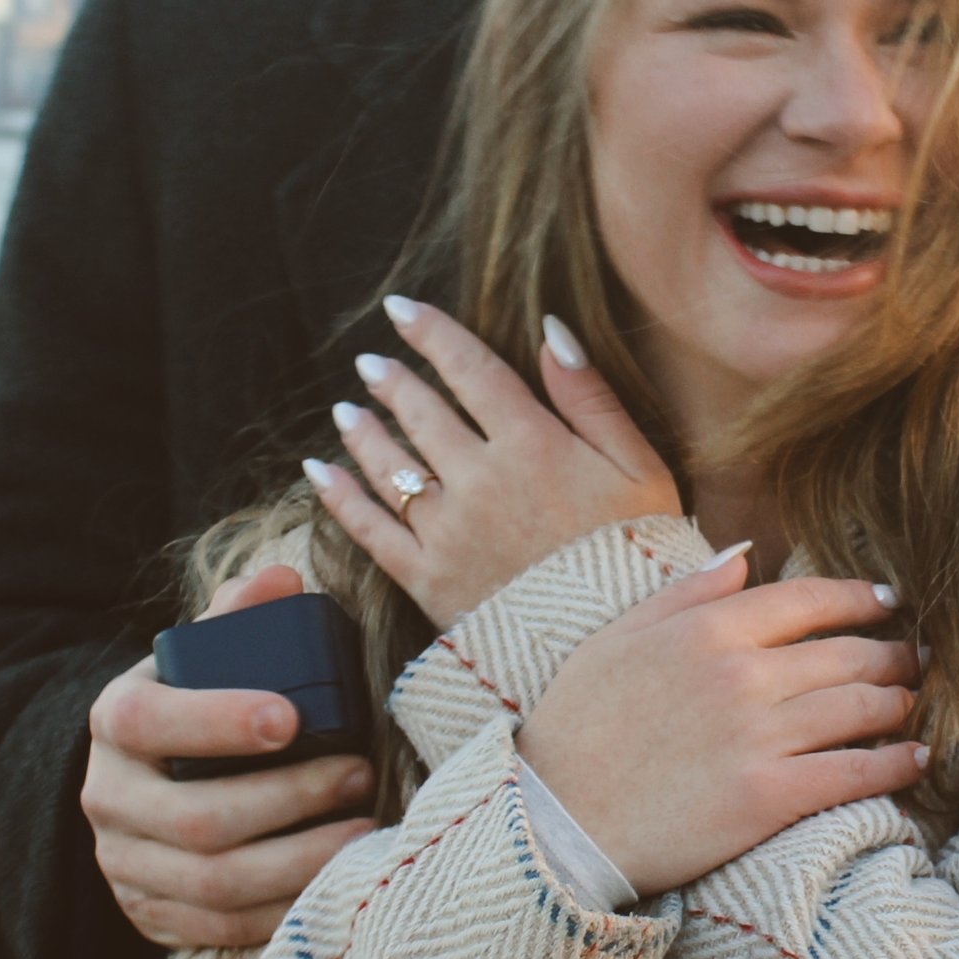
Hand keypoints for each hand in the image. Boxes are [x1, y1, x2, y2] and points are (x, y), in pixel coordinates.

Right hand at [83, 562, 376, 952]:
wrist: (136, 786)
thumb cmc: (191, 708)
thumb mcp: (198, 657)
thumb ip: (236, 615)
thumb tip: (283, 580)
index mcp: (115, 721)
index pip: (152, 723)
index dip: (217, 723)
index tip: (290, 717)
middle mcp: (107, 798)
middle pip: (198, 819)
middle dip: (289, 802)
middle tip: (359, 774)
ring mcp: (124, 865)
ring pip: (213, 884)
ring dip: (298, 863)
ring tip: (363, 831)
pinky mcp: (149, 914)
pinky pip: (218, 930)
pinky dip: (282, 912)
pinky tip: (335, 886)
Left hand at [313, 298, 682, 628]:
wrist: (618, 648)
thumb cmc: (638, 556)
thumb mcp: (639, 467)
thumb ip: (590, 397)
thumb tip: (551, 330)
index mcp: (533, 445)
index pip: (470, 369)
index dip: (432, 333)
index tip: (402, 309)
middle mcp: (480, 480)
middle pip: (422, 413)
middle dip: (392, 380)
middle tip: (372, 363)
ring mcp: (448, 531)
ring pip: (389, 465)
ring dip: (363, 431)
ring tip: (346, 410)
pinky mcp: (428, 580)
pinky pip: (370, 530)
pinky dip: (340, 497)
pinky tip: (319, 472)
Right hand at [521, 552, 924, 896]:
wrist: (554, 824)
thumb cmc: (577, 728)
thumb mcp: (616, 639)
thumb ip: (687, 592)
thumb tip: (744, 552)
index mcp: (708, 628)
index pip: (808, 598)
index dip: (858, 599)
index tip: (887, 604)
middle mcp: (742, 674)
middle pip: (848, 653)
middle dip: (892, 654)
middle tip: (914, 658)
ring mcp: (759, 736)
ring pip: (861, 707)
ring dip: (899, 703)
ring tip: (910, 703)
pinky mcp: (769, 797)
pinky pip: (855, 772)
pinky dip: (897, 764)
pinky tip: (917, 759)